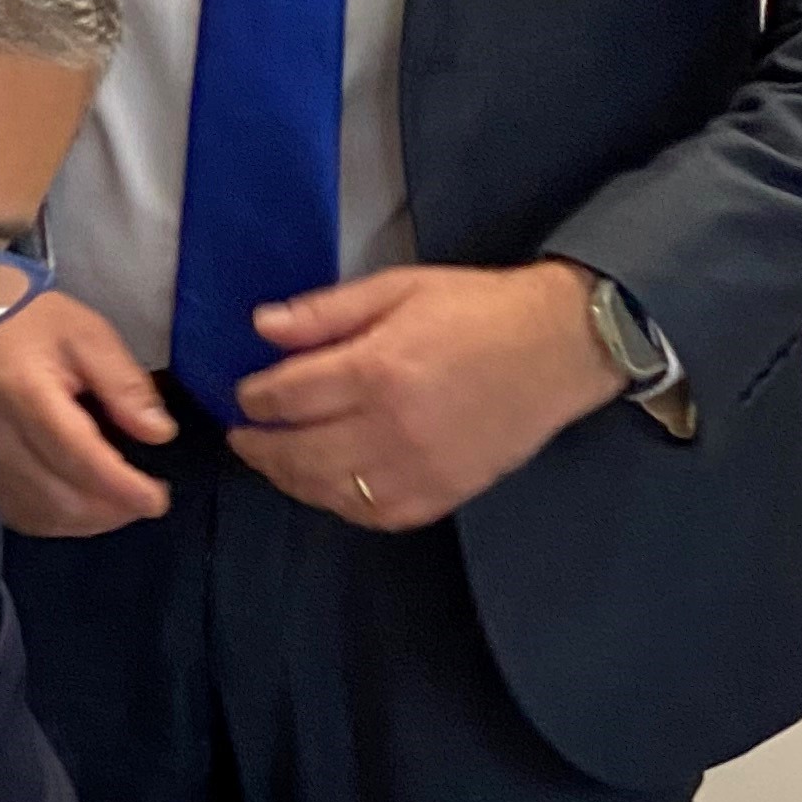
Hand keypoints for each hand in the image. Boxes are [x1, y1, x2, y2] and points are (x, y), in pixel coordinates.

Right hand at [0, 289, 174, 538]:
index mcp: (27, 394)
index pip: (81, 457)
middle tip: (147, 499)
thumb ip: (124, 383)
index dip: (123, 487)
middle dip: (113, 511)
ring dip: (89, 520)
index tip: (157, 500)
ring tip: (121, 503)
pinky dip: (58, 521)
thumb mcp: (85, 335)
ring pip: (41, 514)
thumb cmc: (26, 323)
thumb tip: (159, 433)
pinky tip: (82, 508)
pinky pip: (19, 514)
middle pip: (62, 497)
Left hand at [228, 260, 620, 527]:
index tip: (244, 394)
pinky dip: (338, 502)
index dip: (254, 398)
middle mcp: (391, 428)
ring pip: (328, 491)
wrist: (558, 348)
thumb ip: (326, 311)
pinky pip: (371, 514)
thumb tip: (262, 327)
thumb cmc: (477, 309)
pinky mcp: (441, 496)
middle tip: (242, 435)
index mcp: (378, 369)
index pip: (288, 397)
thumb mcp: (398, 288)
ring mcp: (417, 470)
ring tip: (275, 460)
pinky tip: (326, 485)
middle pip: (298, 453)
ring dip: (290, 479)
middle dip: (258, 446)